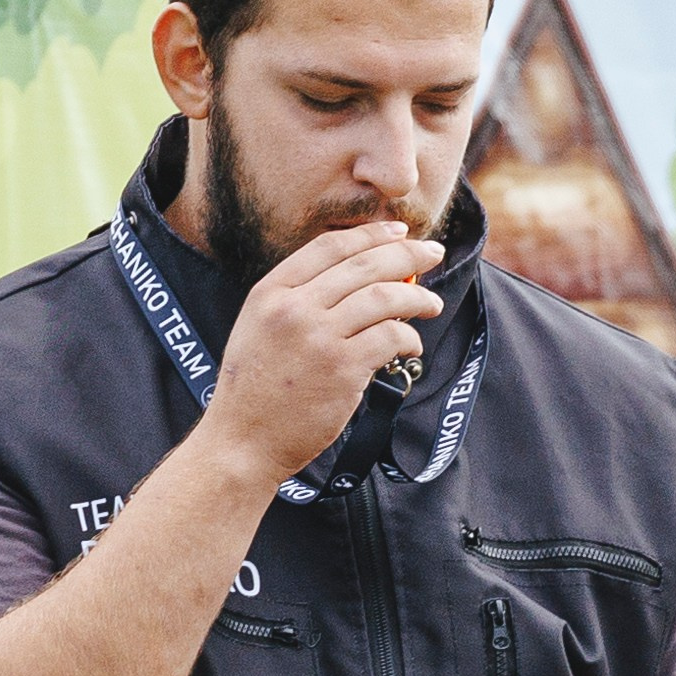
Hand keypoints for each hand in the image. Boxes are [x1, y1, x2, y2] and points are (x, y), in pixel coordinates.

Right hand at [204, 219, 443, 492]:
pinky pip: (390, 337)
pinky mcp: (343, 369)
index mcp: (270, 292)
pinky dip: (409, 337)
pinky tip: (412, 345)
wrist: (242, 442)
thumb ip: (297, 300)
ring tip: (433, 305)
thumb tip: (356, 279)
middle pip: (364, 265)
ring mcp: (319, 337)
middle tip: (433, 253)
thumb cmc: (254, 392)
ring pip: (384, 297)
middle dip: (406, 255)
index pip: (330, 246)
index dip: (371, 234)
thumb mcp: (259, 328)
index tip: (399, 233)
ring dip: (417, 298)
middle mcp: (294, 308)